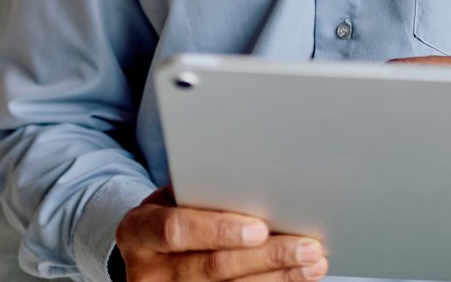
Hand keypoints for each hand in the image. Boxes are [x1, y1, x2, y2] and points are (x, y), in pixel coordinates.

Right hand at [114, 186, 327, 281]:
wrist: (147, 251)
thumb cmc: (169, 213)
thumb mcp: (171, 198)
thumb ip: (201, 193)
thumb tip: (255, 179)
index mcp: (138, 232)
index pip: (175, 230)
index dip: (218, 229)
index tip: (259, 226)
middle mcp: (148, 272)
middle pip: (211, 267)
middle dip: (265, 256)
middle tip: (305, 246)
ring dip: (278, 277)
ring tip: (312, 263)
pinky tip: (294, 278)